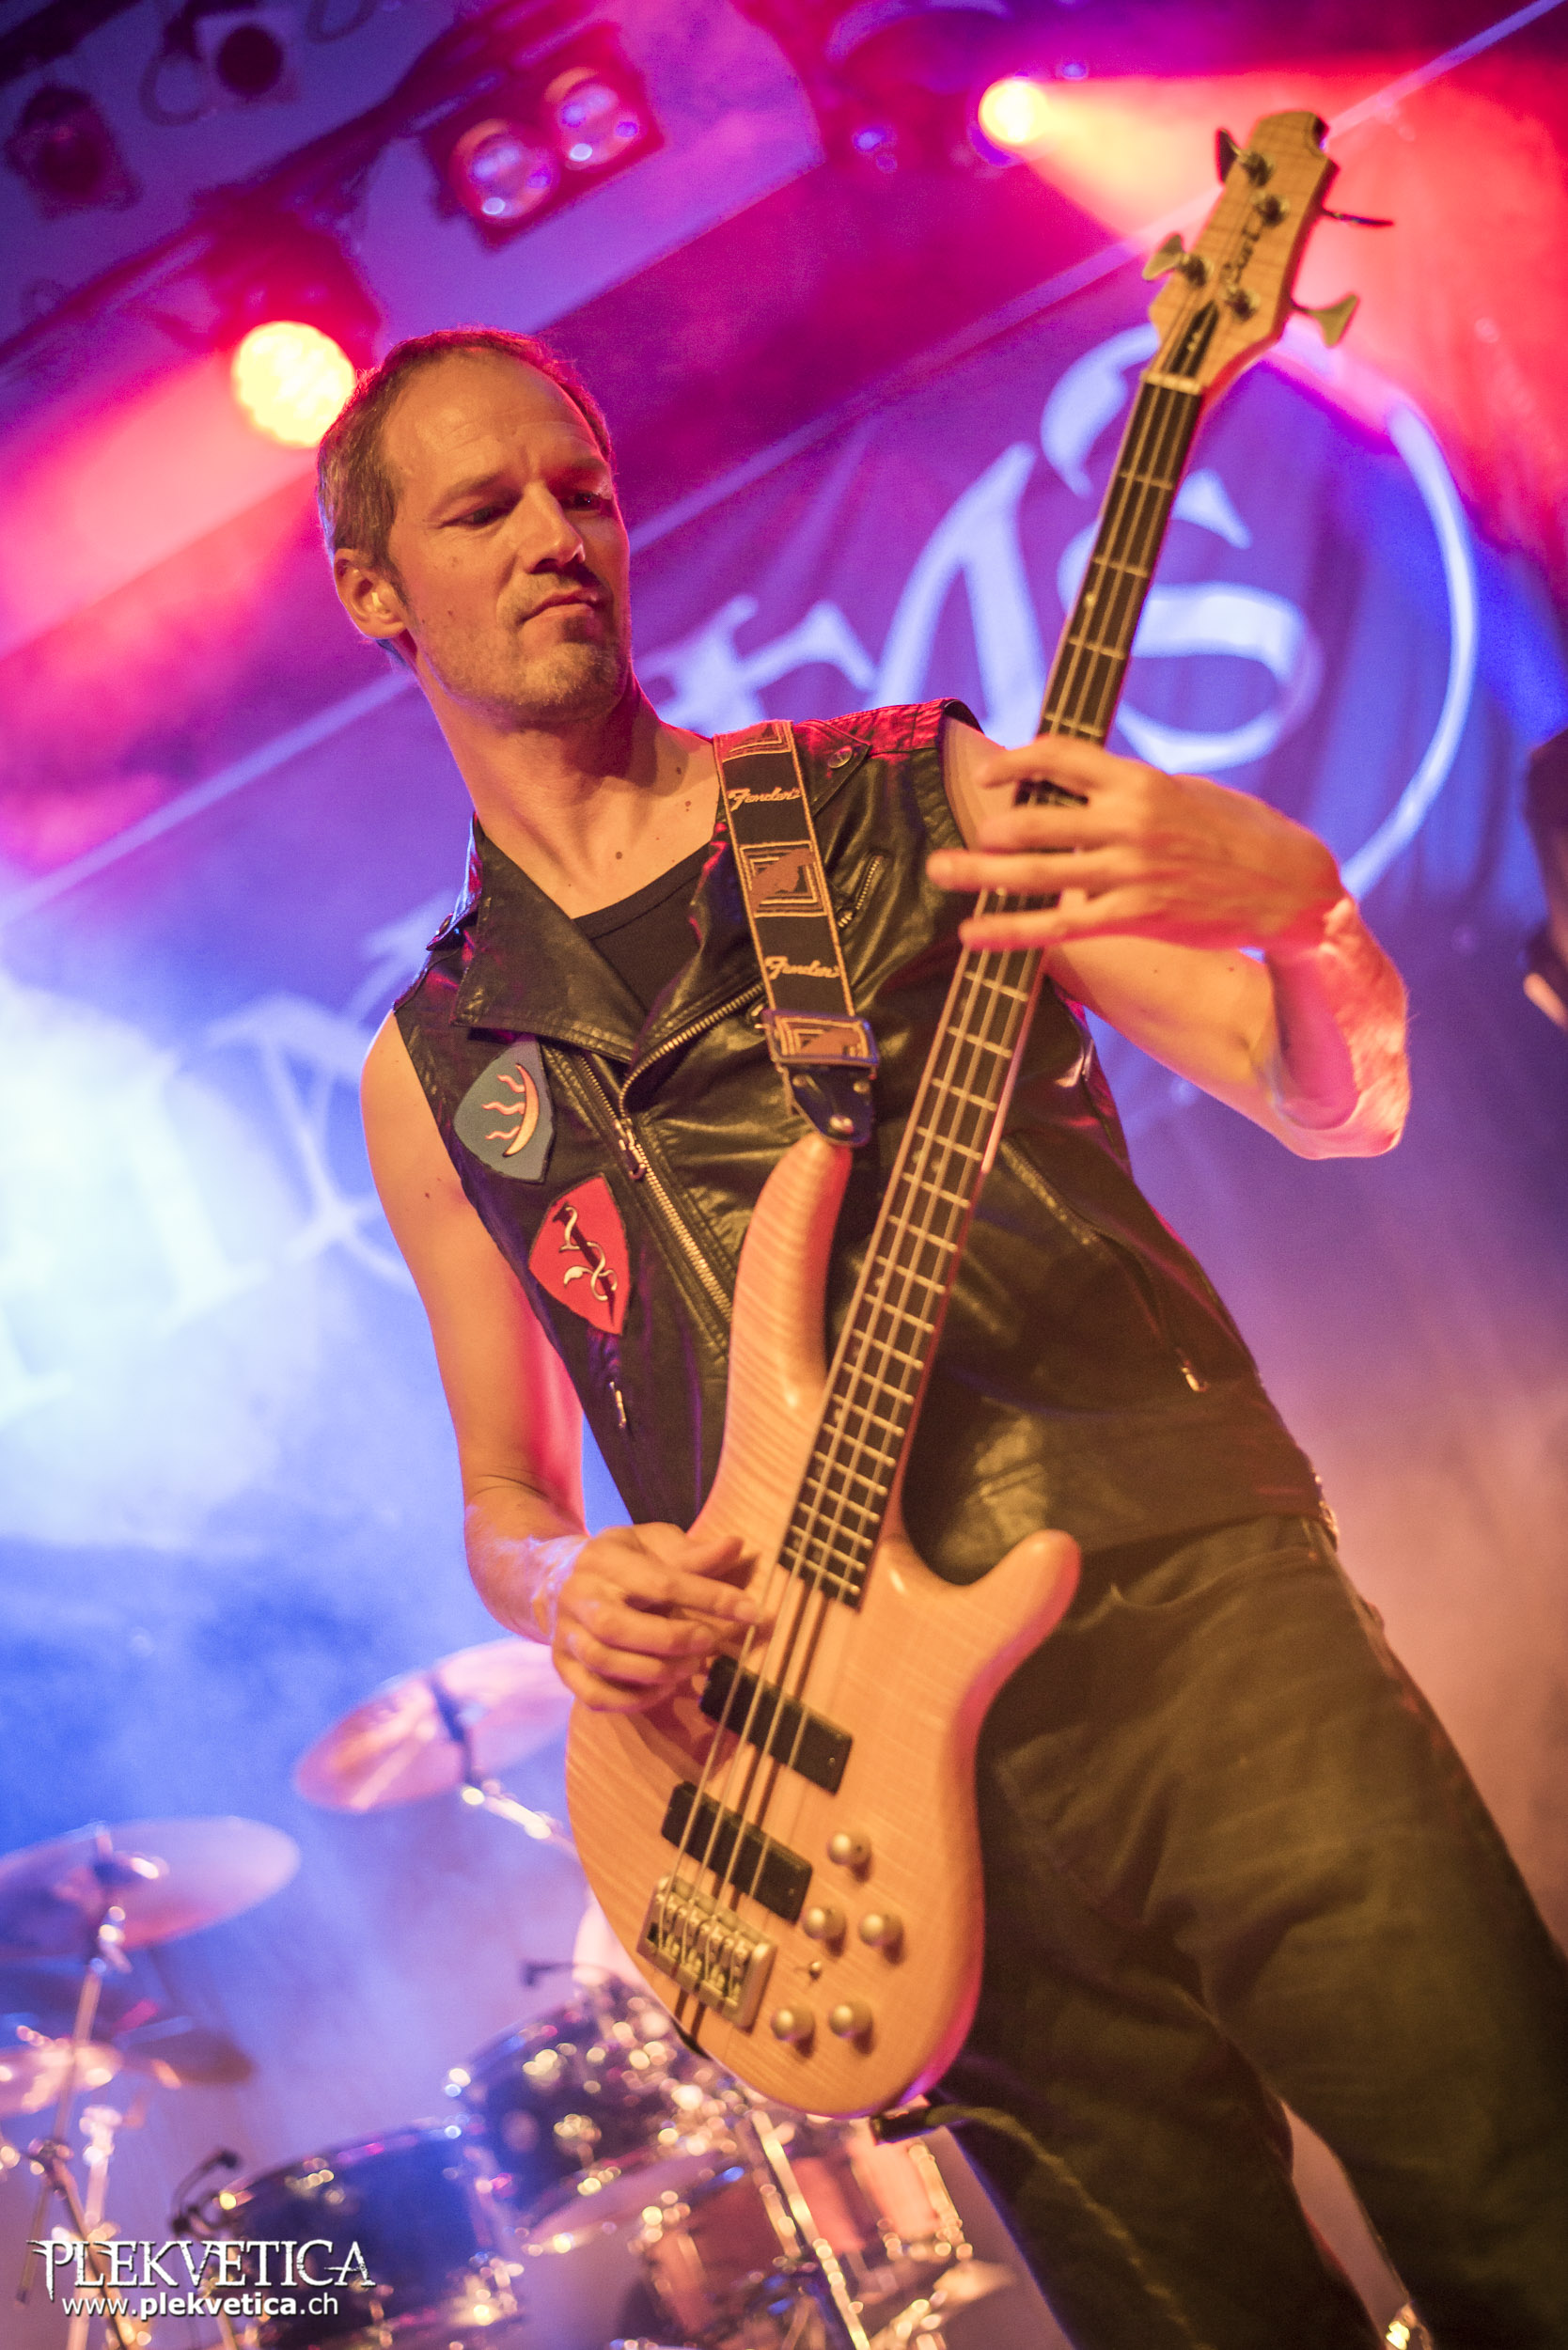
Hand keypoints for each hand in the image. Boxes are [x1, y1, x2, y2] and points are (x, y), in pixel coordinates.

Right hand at [543, 1522, 762, 1713]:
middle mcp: (578, 1595)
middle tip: (710, 1643)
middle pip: (619, 1626)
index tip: (752, 1612)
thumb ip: (692, 1553)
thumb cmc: (622, 1560)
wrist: (557, 1577)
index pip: (661, 1581)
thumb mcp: (654, 1544)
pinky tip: (662, 1690)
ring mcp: (565, 1633)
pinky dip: (630, 1700)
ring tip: (690, 1669)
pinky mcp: (562, 1666)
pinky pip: (591, 1694)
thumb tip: (736, 1545)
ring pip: (604, 1661)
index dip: (710, 1598)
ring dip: (654, 1671)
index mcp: (605, 1558)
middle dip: (672, 1640)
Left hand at [928, 735, 1344, 957]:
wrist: (1290, 887)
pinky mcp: (1136, 915)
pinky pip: (1059, 924)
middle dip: (986, 830)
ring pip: (1036, 873)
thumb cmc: (1239, 835)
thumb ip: (1130, 791)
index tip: (990, 777)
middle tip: (953, 840)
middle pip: (1034, 820)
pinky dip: (1011, 929)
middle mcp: (1128, 822)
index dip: (1016, 762)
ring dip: (980, 874)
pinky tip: (975, 933)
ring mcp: (1129, 871)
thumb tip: (1080, 789)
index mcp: (1140, 781)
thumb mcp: (1186, 793)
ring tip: (941, 872)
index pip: (1060, 756)